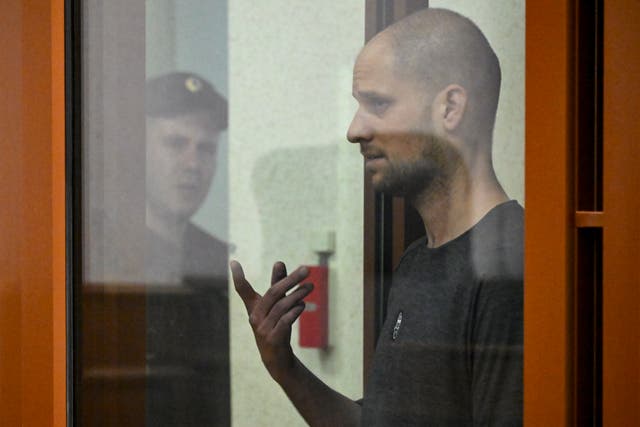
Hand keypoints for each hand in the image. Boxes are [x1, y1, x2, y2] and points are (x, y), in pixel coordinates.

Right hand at [230, 260, 312, 381]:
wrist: (277, 360)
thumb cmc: (276, 327)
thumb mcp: (276, 305)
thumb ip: (277, 284)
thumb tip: (279, 262)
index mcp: (254, 308)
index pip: (243, 290)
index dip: (238, 277)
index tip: (233, 261)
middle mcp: (255, 317)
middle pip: (273, 293)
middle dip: (290, 279)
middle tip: (306, 269)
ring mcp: (263, 329)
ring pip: (282, 306)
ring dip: (298, 295)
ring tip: (310, 286)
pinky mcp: (273, 339)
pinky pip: (285, 321)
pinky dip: (294, 311)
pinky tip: (302, 305)